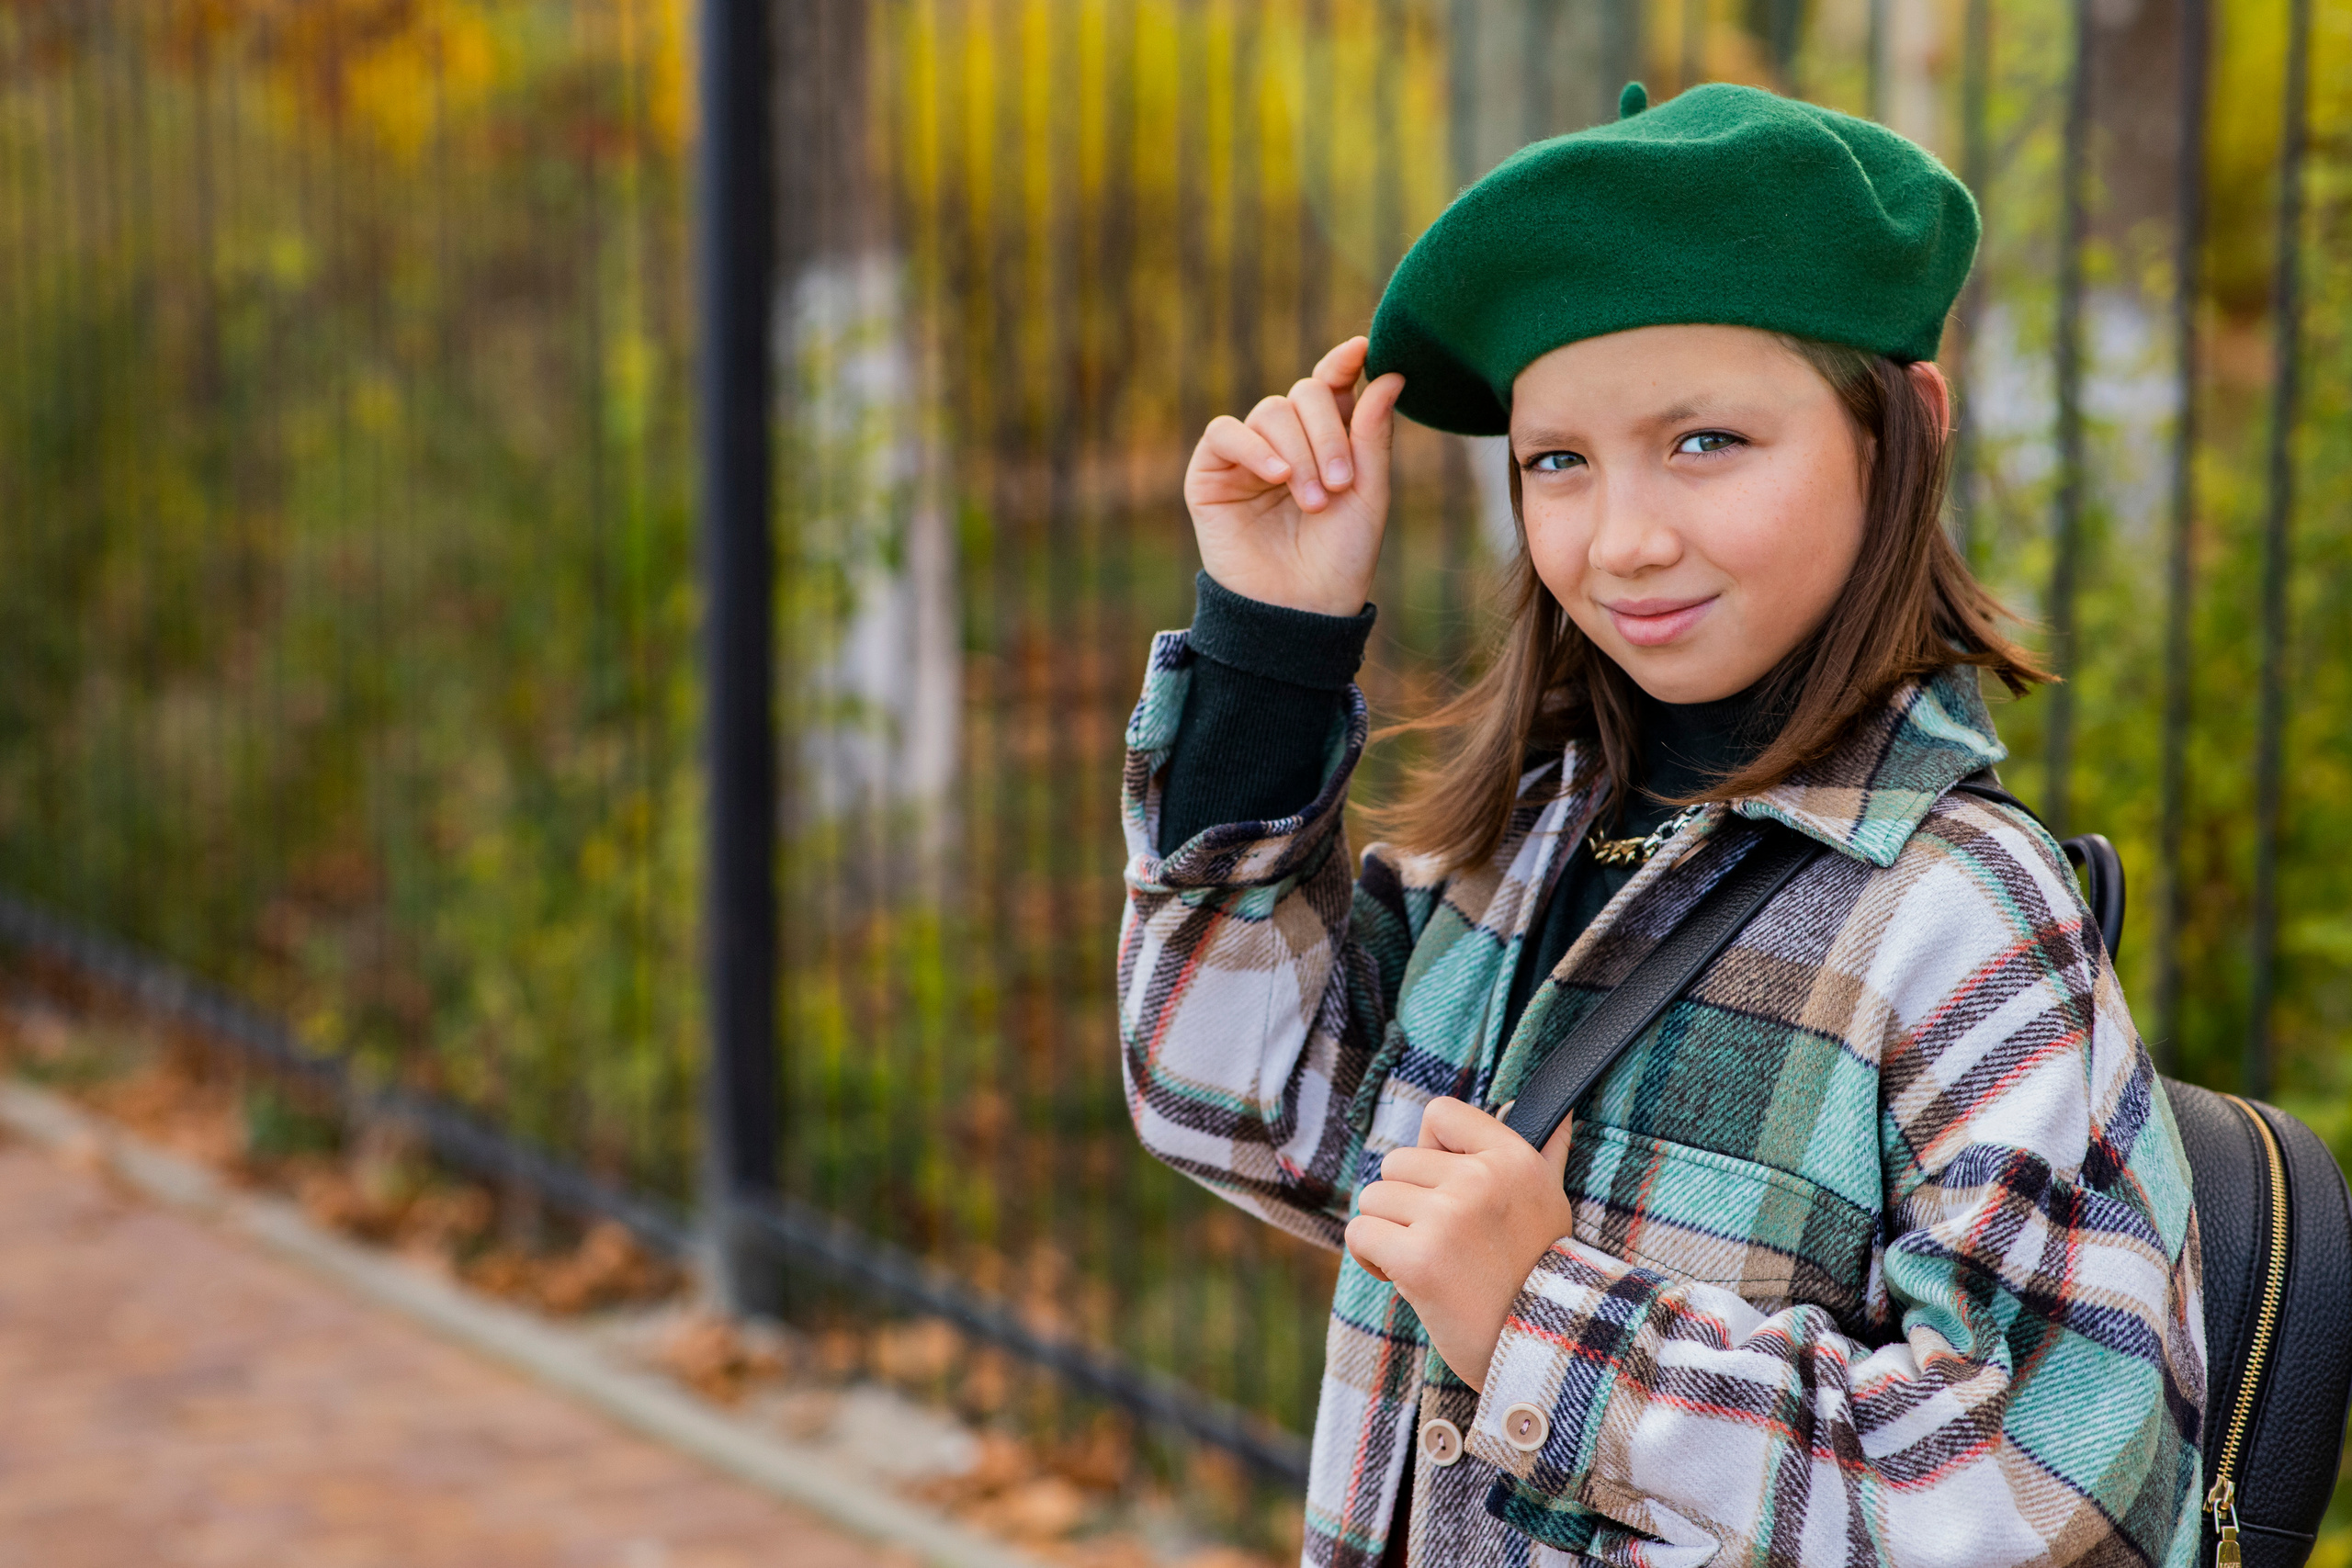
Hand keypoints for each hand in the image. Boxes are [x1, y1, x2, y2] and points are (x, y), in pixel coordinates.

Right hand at [1182, 336, 1405, 617]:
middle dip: (1328, 432)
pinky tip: (1277, 476)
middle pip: (1303, 395)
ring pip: (1270, 413)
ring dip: (1299, 452)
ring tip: (1314, 500)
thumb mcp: (1369, 493)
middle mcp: (1287, 441)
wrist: (1300, 610)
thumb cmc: (1340, 558)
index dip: (1342, 363)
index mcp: (1327, 440)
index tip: (1360, 351)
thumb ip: (1373, 433)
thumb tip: (1388, 373)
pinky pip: (1225, 433)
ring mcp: (1247, 455)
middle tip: (1340, 483)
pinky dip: (1253, 447)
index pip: (1331, 386)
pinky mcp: (1211, 474)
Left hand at [1344, 1097, 1574, 1391]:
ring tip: (1428, 1263)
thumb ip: (1547, 1153)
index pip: (1440, 1115)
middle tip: (1442, 1243)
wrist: (1545, 1348)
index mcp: (1513, 1159)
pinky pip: (1360, 1234)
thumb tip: (1561, 1113)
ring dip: (1387, 1234)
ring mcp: (1449, 1218)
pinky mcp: (1420, 1259)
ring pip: (1373, 1199)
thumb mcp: (1550, 1203)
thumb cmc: (1540, 1274)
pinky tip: (1404, 1279)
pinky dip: (1371, 1259)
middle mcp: (1481, 1180)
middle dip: (1405, 1204)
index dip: (1430, 1151)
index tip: (1445, 1188)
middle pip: (1395, 1163)